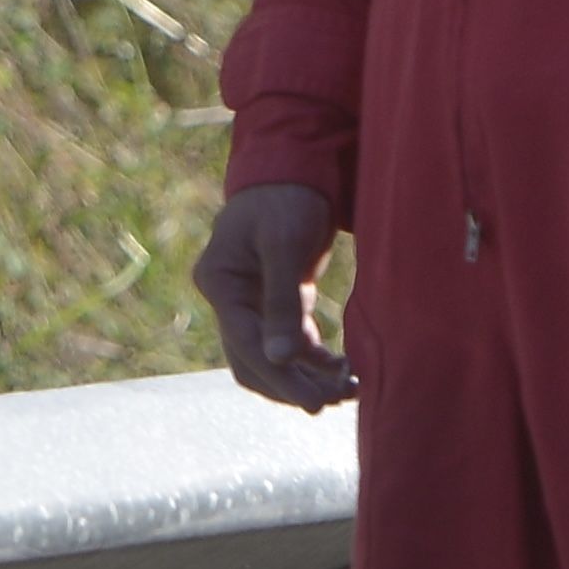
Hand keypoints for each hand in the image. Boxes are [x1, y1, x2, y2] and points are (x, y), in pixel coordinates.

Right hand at [195, 181, 356, 409]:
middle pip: (252, 361)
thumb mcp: (283, 244)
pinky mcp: (277, 300)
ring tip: (347, 389)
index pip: (246, 343)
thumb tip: (279, 359)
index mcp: (221, 282)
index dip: (279, 377)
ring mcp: (251, 302)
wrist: (294, 165)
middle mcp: (229, 297)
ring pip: (271, 359)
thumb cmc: (286, 196)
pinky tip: (344, 369)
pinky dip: (313, 361)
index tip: (314, 403)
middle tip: (332, 403)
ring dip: (304, 378)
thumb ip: (280, 301)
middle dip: (291, 386)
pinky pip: (290, 344)